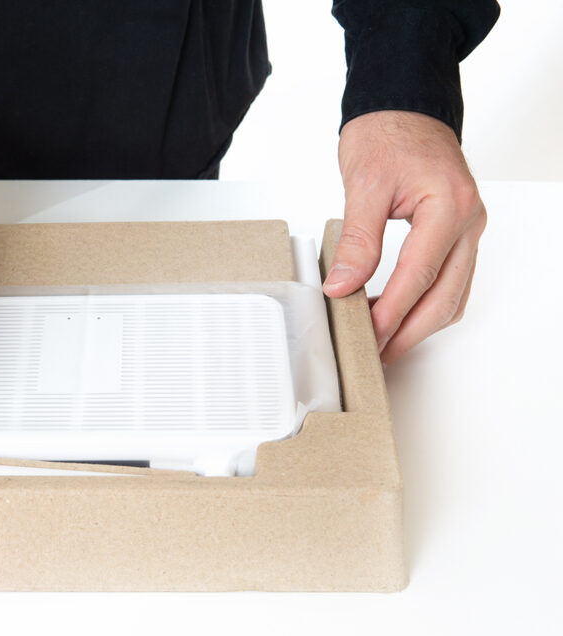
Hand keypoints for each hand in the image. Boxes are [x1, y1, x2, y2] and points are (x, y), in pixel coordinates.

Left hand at [325, 110, 486, 364]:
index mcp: (449, 206)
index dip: (391, 312)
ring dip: (419, 323)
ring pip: (453, 294)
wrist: (404, 106)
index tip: (367, 336)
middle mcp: (469, 221)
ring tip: (382, 341)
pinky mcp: (459, 232)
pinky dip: (425, 303)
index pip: (419, 276)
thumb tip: (343, 285)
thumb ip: (356, 240)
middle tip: (375, 354)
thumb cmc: (387, 134)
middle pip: (445, 296)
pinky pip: (451, 280)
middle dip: (409, 331)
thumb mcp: (363, 184)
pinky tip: (395, 314)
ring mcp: (468, 228)